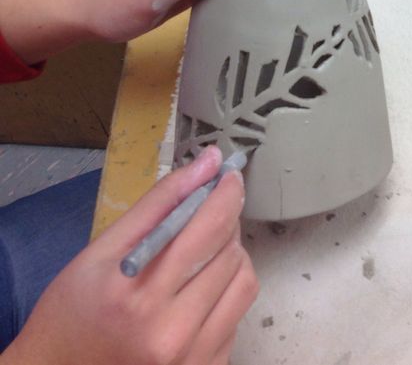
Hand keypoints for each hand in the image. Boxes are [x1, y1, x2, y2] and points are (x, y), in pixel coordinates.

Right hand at [4, 147, 256, 364]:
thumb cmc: (71, 314)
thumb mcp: (100, 252)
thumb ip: (158, 204)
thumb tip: (209, 161)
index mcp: (141, 296)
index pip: (209, 229)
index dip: (226, 193)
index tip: (228, 175)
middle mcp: (172, 333)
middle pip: (231, 253)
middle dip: (224, 222)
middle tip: (205, 213)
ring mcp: (192, 359)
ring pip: (244, 283)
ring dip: (230, 256)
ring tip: (201, 253)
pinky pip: (237, 316)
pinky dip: (225, 292)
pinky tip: (196, 291)